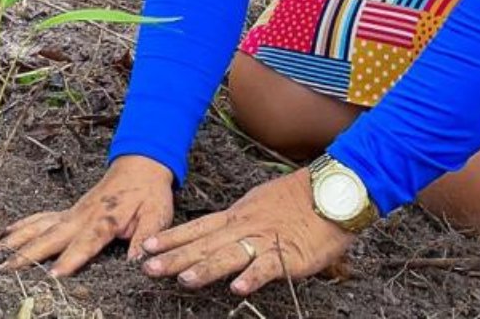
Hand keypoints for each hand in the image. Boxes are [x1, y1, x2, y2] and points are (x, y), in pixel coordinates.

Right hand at [0, 155, 174, 275]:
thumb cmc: (149, 191)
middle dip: (28, 254)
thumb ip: (146, 237)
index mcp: (104, 219)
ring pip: (40, 226)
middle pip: (51, 236)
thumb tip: (139, 262)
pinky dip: (23, 224)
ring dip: (18, 240)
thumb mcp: (156, 214)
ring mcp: (73, 211)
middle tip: (6, 269)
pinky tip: (7, 231)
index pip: (85, 243)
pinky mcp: (70, 210)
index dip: (69, 260)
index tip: (53, 275)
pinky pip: (42, 217)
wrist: (140, 163)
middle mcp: (83, 215)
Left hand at [141, 167, 354, 294]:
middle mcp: (244, 226)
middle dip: (175, 256)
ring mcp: (265, 240)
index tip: (147, 246)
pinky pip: (268, 267)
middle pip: (204, 243)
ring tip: (184, 279)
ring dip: (205, 268)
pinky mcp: (290, 254)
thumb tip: (223, 233)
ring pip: (229, 255)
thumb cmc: (299, 199)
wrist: (333, 190)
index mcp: (237, 216)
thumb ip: (241, 222)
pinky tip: (237, 289)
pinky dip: (252, 277)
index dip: (171, 238)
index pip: (197, 228)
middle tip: (147, 267)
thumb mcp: (260, 205)